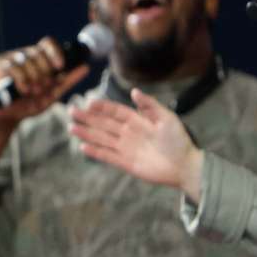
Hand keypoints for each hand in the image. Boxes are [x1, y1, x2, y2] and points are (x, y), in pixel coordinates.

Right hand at [0, 38, 89, 130]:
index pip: (48, 43)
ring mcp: (11, 57)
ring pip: (27, 59)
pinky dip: (23, 81)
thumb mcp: (52, 94)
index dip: (55, 52)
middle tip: (43, 87)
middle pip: (39, 51)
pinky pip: (15, 67)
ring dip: (34, 78)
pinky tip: (24, 91)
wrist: (7, 117)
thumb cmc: (28, 104)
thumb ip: (68, 80)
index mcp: (38, 58)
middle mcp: (24, 55)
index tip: (60, 66)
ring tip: (34, 91)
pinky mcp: (0, 63)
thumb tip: (86, 67)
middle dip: (44, 71)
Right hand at [69, 89, 202, 199]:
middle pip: (104, 124)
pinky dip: (96, 152)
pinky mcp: (126, 163)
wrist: (185, 166)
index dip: (102, 107)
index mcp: (137, 120)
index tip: (89, 102)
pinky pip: (108, 156)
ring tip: (71, 128)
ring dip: (87, 133)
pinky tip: (83, 146)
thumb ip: (150, 105)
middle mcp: (128, 133)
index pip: (115, 111)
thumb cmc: (179, 140)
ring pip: (102, 138)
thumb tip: (134, 91)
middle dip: (88, 118)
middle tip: (71, 111)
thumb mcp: (167, 118)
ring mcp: (126, 148)